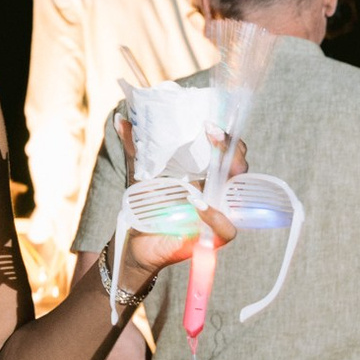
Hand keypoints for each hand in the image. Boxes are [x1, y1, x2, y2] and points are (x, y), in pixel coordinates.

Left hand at [110, 132, 248, 291]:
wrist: (134, 239)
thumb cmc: (143, 206)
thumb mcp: (140, 173)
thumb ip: (135, 148)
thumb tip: (121, 120)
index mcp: (204, 175)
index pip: (227, 153)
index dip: (225, 138)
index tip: (209, 124)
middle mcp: (215, 191)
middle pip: (239, 167)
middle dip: (233, 148)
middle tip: (214, 134)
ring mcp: (218, 213)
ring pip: (239, 193)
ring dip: (231, 172)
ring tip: (218, 159)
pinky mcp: (214, 237)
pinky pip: (227, 227)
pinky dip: (215, 215)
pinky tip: (199, 203)